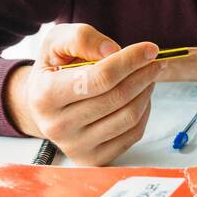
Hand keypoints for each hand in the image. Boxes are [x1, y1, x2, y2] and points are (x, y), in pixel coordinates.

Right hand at [4, 23, 164, 165]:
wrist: (42, 105)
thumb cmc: (54, 69)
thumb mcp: (56, 43)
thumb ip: (81, 38)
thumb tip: (113, 50)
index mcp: (45, 96)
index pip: (100, 77)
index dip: (130, 60)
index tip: (150, 49)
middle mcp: (58, 127)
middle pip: (117, 97)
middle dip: (143, 74)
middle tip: (154, 61)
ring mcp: (76, 147)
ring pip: (128, 117)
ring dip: (146, 91)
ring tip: (148, 76)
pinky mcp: (93, 159)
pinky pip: (133, 134)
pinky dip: (144, 111)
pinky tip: (141, 96)